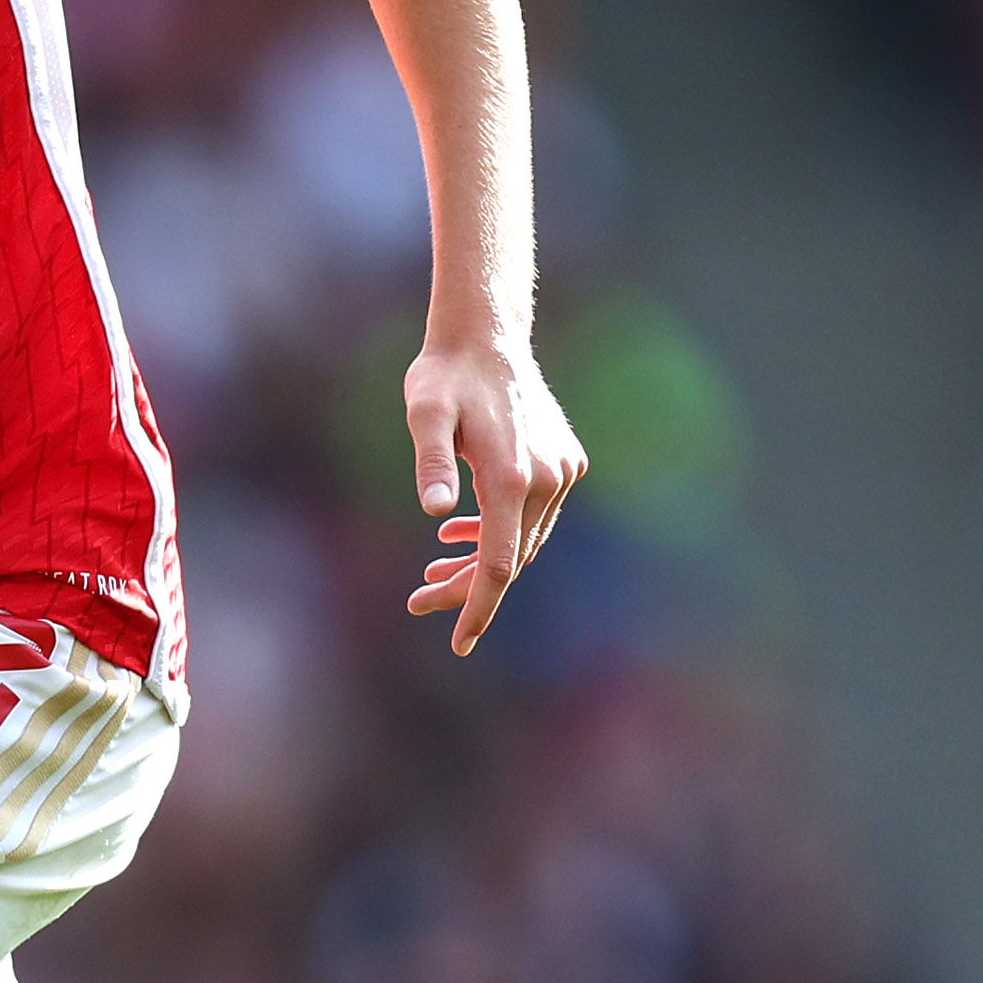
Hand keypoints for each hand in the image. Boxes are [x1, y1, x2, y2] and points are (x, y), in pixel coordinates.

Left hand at [400, 334, 586, 658]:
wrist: (486, 338)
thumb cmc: (445, 376)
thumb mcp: (424, 413)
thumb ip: (430, 460)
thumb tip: (434, 509)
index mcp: (512, 476)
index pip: (500, 565)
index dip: (478, 608)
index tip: (459, 644)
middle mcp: (546, 479)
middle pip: (509, 559)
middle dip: (466, 587)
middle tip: (417, 600)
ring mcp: (561, 472)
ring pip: (522, 541)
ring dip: (480, 561)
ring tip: (431, 568)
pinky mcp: (564, 463)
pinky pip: (532, 517)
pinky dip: (498, 532)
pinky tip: (456, 533)